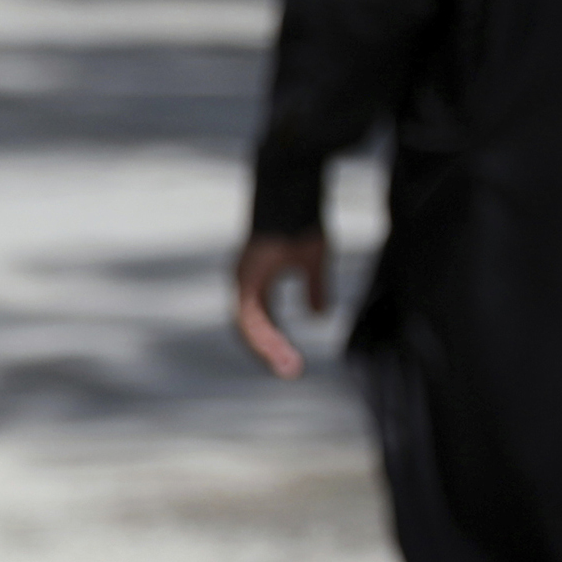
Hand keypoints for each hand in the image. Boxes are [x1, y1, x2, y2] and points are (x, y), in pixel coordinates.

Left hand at [232, 231, 332, 378]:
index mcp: (254, 282)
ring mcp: (242, 278)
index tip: (290, 363)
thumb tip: (319, 315)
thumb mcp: (312, 260)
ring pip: (246, 324)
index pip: (258, 321)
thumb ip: (314, 287)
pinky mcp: (247, 274)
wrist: (293, 188)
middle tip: (290, 373)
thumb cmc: (300, 220)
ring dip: (267, 348)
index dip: (271, 343)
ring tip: (288, 367)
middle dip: (268, 352)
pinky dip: (262, 333)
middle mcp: (243, 282)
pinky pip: (248, 313)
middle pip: (248, 328)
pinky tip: (277, 347)